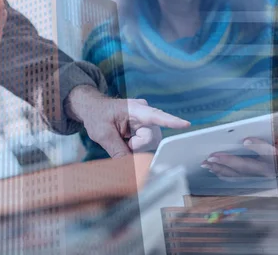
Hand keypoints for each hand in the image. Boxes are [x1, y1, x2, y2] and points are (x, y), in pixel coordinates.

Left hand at [66, 86, 189, 157]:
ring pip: (149, 143)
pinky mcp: (144, 129)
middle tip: (123, 142)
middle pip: (152, 137)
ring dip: (135, 146)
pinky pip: (145, 144)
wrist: (92, 108)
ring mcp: (146, 122)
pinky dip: (135, 146)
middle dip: (137, 145)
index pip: (154, 116)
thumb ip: (117, 150)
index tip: (185, 124)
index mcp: (135, 109)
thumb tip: (129, 169)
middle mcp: (145, 114)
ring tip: (122, 139)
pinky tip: (126, 140)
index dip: (170, 121)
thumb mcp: (102, 134)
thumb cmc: (97, 115)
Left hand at [202, 125, 277, 179]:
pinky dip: (223, 174)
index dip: (258, 147)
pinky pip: (236, 179)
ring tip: (206, 163)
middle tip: (212, 156)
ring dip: (221, 169)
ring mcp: (260, 177)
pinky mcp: (253, 179)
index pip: (270, 153)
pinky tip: (212, 169)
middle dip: (228, 161)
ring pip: (238, 175)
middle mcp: (270, 170)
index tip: (245, 140)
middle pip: (247, 167)